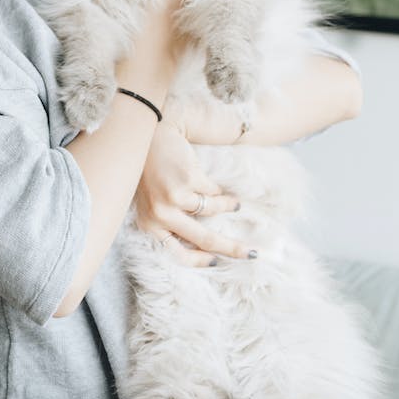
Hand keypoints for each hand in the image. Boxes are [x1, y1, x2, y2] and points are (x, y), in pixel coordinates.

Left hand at [133, 119, 253, 267]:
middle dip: (231, 248)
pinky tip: (214, 184)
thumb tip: (204, 245)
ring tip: (234, 203)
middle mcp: (159, 215)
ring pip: (212, 211)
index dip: (200, 261)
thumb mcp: (152, 202)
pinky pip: (213, 192)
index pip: (177, 254)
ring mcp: (174, 197)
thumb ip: (169, 222)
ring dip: (227, 207)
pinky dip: (217, 190)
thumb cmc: (150, 172)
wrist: (148, 136)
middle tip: (251, 253)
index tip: (218, 261)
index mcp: (149, 225)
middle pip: (203, 238)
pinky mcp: (188, 180)